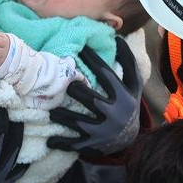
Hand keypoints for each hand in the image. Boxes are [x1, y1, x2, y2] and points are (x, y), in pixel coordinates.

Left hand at [47, 37, 142, 155]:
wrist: (131, 138)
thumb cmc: (127, 103)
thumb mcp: (133, 84)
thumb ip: (127, 61)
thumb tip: (117, 37)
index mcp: (123, 97)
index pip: (105, 75)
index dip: (91, 60)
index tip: (78, 49)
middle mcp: (114, 115)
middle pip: (91, 100)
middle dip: (75, 90)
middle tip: (63, 83)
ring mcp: (103, 131)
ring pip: (78, 122)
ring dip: (62, 115)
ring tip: (51, 110)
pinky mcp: (94, 145)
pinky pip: (75, 144)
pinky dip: (61, 142)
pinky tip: (49, 140)